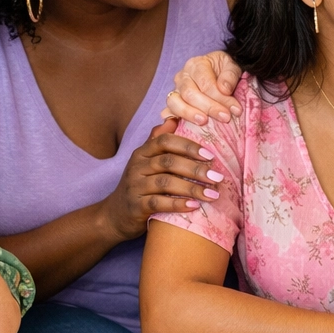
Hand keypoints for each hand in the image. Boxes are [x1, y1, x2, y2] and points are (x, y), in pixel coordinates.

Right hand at [100, 120, 225, 242]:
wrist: (116, 215)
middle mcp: (137, 166)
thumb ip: (159, 140)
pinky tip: (194, 206)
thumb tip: (174, 117)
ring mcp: (135, 186)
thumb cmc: (139, 185)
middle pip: (168, 162)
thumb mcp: (146, 161)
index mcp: (142, 152)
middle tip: (218, 177)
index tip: (210, 155)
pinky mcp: (135, 206)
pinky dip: (177, 204)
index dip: (188, 146)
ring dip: (192, 188)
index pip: (165, 141)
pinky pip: (158, 203)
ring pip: (165, 183)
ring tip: (212, 194)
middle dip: (196, 169)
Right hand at [165, 50, 242, 124]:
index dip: (220, 97)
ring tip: (203, 122)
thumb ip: (230, 75)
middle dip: (209, 107)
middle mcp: (182, 77)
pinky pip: (167, 113)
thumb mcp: (232, 66)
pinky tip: (178, 126)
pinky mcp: (173, 105)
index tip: (235, 109)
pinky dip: (171, 120)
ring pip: (175, 103)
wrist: (220, 74)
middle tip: (225, 117)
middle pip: (190, 94)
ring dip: (189, 114)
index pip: (206, 83)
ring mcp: (175, 91)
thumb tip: (224, 89)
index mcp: (196, 65)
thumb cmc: (225, 72)